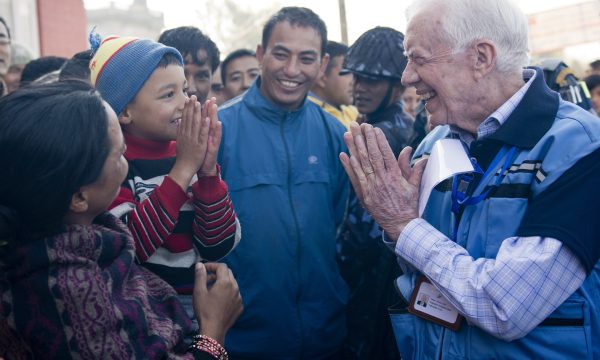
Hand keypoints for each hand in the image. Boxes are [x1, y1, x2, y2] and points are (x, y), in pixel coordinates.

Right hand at [170, 95, 209, 189]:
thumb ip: (180, 130)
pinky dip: (204, 126)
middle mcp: (187, 134)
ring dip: (198, 113)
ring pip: (196, 124)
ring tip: (200, 103)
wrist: (184, 167)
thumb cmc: (183, 155)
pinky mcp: (200, 145)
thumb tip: (179, 120)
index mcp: (183, 133)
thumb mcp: (179, 141)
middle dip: (192, 107)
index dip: (187, 108)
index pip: (185, 118)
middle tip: (193, 96)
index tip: (189, 98)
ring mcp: (193, 139)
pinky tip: (207, 118)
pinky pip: (202, 134)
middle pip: (189, 118)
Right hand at [193, 262, 242, 343]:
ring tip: (212, 291)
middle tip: (206, 280)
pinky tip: (219, 301)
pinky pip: (235, 295)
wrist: (213, 330)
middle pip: (228, 274)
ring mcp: (239, 297)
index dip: (212, 265)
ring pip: (232, 284)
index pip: (222, 267)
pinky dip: (227, 293)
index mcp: (225, 282)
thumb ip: (200, 276)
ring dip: (223, 283)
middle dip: (217, 274)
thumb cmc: (204, 310)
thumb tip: (200, 265)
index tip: (204, 269)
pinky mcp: (240, 306)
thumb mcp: (199, 292)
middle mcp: (235, 288)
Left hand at [197, 97, 221, 176]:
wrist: (204, 168)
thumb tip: (185, 121)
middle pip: (210, 120)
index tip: (203, 98)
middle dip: (210, 109)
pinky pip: (217, 138)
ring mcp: (213, 141)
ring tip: (215, 106)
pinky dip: (218, 131)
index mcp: (203, 133)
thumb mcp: (195, 141)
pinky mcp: (215, 147)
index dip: (203, 109)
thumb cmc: (198, 155)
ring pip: (214, 126)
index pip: (203, 118)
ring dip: (214, 116)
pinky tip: (219, 124)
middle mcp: (209, 136)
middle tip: (212, 98)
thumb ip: (192, 131)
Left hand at [339, 122, 426, 239]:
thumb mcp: (414, 185)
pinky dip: (349, 166)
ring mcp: (372, 187)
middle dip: (365, 138)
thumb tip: (411, 150)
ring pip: (361, 163)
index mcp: (395, 176)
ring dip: (354, 147)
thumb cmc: (408, 204)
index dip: (379, 140)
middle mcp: (382, 180)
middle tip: (360, 124)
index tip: (374, 129)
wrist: (400, 224)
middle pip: (371, 155)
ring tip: (349, 133)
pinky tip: (344, 154)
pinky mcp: (364, 194)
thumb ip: (412, 167)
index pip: (385, 153)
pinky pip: (355, 177)